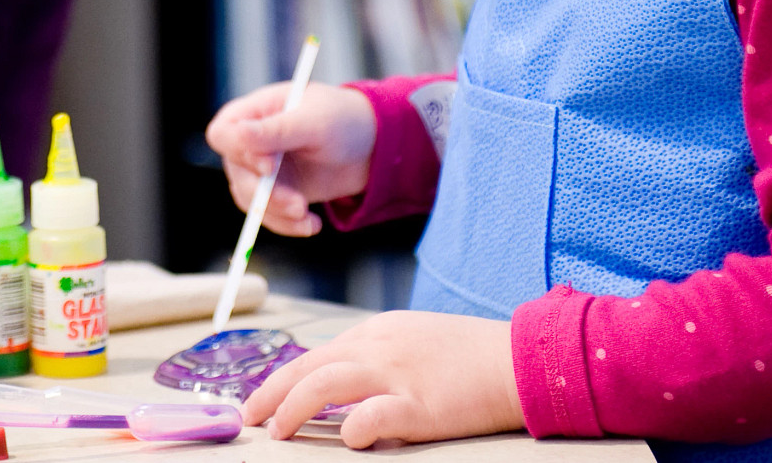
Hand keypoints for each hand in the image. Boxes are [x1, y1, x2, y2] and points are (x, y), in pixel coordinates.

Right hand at [204, 81, 376, 236]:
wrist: (369, 147)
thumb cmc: (341, 120)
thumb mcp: (314, 123)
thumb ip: (276, 131)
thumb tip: (236, 132)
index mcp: (253, 112)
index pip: (223, 134)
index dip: (239, 152)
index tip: (270, 166)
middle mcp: (250, 142)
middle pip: (237, 173)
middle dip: (266, 194)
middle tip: (298, 205)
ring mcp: (261, 170)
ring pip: (249, 200)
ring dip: (277, 213)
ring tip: (307, 217)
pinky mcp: (275, 193)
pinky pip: (268, 215)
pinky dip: (288, 225)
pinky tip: (312, 225)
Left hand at [242, 310, 524, 447]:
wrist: (520, 359)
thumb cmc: (471, 356)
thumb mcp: (416, 341)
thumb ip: (379, 357)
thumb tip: (341, 385)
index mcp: (378, 332)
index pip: (317, 354)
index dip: (284, 379)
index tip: (263, 401)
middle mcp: (380, 347)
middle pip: (309, 365)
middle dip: (271, 393)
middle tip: (250, 418)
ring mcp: (398, 373)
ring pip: (325, 383)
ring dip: (293, 408)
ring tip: (278, 432)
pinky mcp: (420, 404)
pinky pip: (373, 415)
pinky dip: (352, 427)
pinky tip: (344, 439)